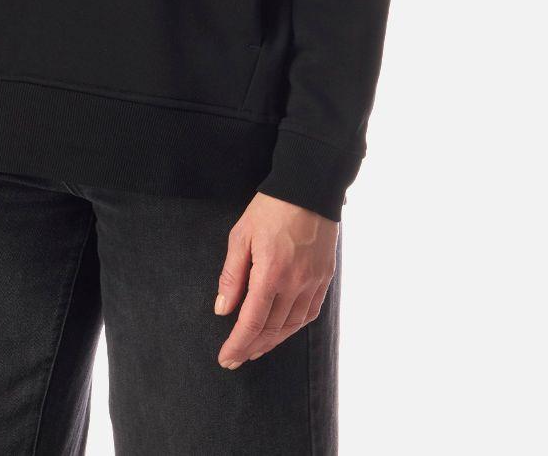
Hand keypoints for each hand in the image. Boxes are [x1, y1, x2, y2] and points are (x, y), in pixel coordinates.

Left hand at [213, 192, 337, 368]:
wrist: (309, 189)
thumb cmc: (270, 209)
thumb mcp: (241, 236)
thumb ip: (232, 276)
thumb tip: (222, 309)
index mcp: (271, 273)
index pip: (251, 322)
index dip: (237, 344)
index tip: (225, 358)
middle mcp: (295, 284)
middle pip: (271, 329)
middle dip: (251, 348)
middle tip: (235, 359)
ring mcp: (313, 282)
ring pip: (292, 325)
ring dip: (272, 342)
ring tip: (255, 349)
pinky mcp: (325, 278)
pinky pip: (310, 313)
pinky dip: (294, 327)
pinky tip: (283, 331)